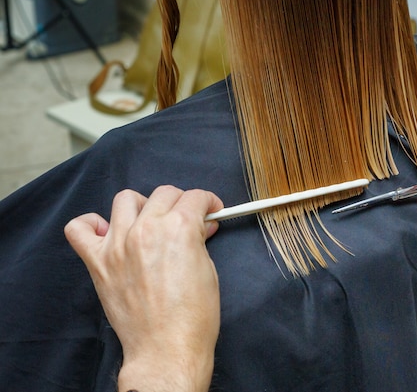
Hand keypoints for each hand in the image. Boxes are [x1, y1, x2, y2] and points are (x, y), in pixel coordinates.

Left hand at [64, 185, 223, 391]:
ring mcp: (118, 244)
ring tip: (150, 222)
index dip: (208, 203)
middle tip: (187, 220)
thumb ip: (199, 241)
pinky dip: (91, 225)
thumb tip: (199, 226)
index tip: (209, 211)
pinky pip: (79, 229)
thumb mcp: (209, 270)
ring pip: (126, 199)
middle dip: (181, 203)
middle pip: (164, 193)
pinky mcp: (99, 262)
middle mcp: (146, 229)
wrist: (168, 349)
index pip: (195, 197)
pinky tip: (108, 232)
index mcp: (179, 228)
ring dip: (143, 206)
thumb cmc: (192, 318)